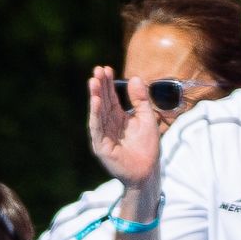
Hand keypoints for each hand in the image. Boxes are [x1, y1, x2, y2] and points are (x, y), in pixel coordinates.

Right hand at [87, 65, 161, 188]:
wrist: (147, 171)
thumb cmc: (147, 147)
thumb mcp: (147, 117)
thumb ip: (141, 100)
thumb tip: (134, 78)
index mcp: (118, 118)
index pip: (111, 97)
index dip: (108, 84)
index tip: (106, 68)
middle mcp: (108, 125)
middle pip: (103, 102)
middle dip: (100, 86)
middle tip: (97, 70)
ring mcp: (102, 135)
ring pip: (97, 112)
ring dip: (94, 97)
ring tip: (93, 81)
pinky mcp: (100, 145)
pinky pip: (97, 127)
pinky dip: (96, 115)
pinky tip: (96, 102)